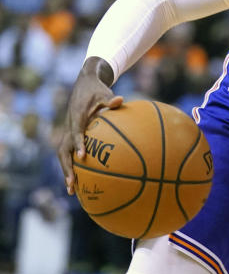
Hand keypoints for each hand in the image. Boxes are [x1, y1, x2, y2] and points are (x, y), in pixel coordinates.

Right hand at [57, 62, 122, 195]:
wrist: (84, 83)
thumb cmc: (96, 89)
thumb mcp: (103, 92)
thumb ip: (110, 99)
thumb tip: (120, 100)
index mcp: (76, 117)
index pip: (75, 133)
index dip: (78, 144)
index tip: (82, 157)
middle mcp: (70, 127)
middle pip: (63, 151)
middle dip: (67, 168)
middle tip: (72, 184)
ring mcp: (69, 132)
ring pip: (64, 155)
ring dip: (67, 171)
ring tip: (72, 190)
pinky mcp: (71, 135)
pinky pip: (69, 153)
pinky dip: (72, 166)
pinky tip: (80, 180)